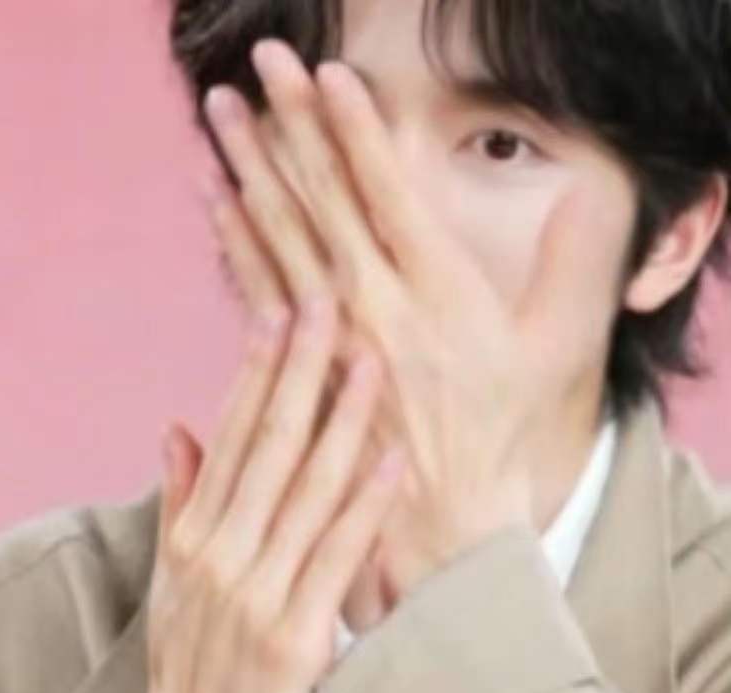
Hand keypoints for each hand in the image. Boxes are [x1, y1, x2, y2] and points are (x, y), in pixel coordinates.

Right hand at [97, 294, 403, 692]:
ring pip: (303, 491)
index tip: (282, 311)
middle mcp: (217, 556)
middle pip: (265, 447)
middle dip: (299, 372)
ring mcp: (252, 596)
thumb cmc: (186, 679)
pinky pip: (334, 559)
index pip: (228, 438)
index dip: (256, 372)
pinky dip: (365, 507)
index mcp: (192, 539)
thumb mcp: (170, 587)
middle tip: (329, 300)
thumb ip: (179, 502)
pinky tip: (393, 460)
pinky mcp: (289, 640)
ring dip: (341, 423)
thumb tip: (175, 426)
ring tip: (373, 360)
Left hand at [201, 39, 592, 601]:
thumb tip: (585, 193)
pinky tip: (216, 203)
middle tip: (256, 64)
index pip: (386, 187)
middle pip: (322, 198)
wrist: (446, 521)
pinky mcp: (302, 368)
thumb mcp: (557, 349)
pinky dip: (235, 245)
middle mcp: (376, 306)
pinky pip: (258, 296)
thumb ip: (572, 266)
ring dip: (248, 170)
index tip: (325, 72)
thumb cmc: (502, 436)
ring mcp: (330, 340)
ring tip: (220, 114)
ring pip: (279, 237)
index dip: (354, 124)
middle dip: (288, 124)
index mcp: (438, 290)